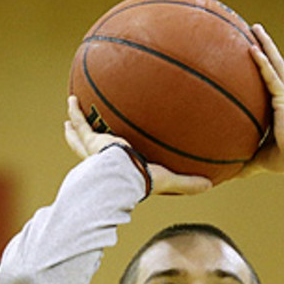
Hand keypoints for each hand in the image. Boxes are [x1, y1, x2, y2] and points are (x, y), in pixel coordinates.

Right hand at [64, 96, 211, 195]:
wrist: (125, 175)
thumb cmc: (143, 181)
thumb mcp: (168, 181)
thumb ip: (187, 183)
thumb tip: (211, 185)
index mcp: (118, 168)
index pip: (115, 162)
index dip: (112, 156)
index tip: (109, 149)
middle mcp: (101, 159)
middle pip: (88, 147)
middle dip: (82, 138)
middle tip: (76, 128)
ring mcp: (94, 148)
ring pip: (81, 133)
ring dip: (75, 122)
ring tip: (72, 107)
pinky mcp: (91, 139)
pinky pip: (82, 121)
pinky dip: (75, 111)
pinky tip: (72, 98)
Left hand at [239, 24, 283, 177]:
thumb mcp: (258, 158)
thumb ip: (243, 162)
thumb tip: (224, 174)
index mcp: (281, 106)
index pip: (271, 79)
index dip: (264, 63)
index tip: (254, 50)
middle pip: (274, 64)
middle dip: (265, 45)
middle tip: (253, 29)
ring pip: (275, 63)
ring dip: (264, 44)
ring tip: (254, 27)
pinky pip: (271, 77)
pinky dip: (262, 63)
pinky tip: (252, 49)